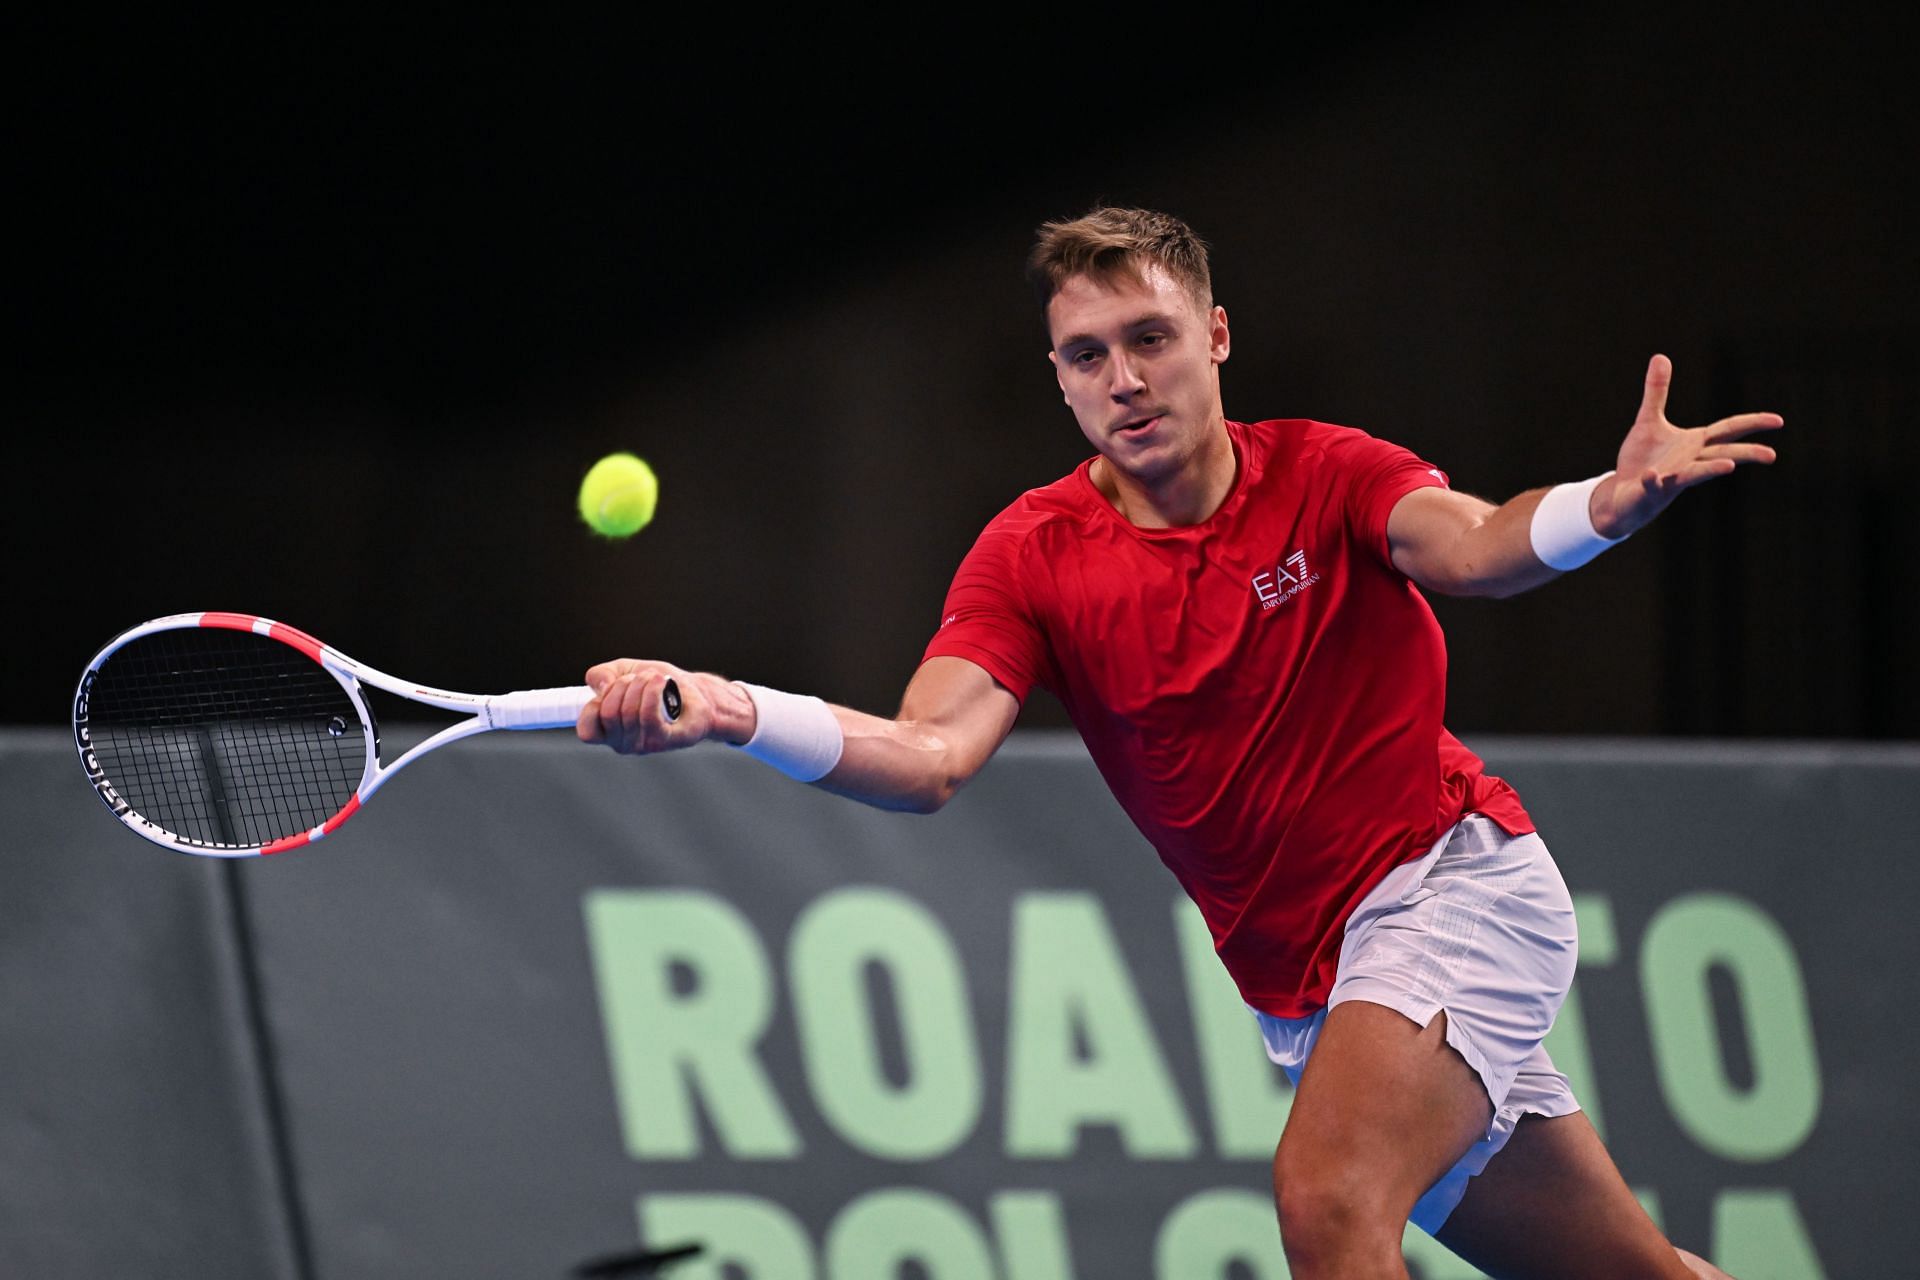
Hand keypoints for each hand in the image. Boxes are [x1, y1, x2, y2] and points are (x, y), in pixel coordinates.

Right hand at [576, 660, 751, 754]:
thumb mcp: (624, 671)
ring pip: (628, 712)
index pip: (587, 729)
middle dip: (622, 685)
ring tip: (655, 678)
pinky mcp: (664, 741)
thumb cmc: (660, 686)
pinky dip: (652, 692)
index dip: (593, 705)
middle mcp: (622, 743)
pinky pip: (648, 717)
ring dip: (641, 685)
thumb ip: (602, 675)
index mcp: (608, 731)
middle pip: (608, 712)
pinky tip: (661, 682)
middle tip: (640, 677)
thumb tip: (601, 687)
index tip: (609, 687)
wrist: (697, 693)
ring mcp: (642, 745)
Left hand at [1592, 354, 1781, 538]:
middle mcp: (1689, 462)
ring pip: (1694, 474)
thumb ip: (1657, 391)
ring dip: (1710, 469)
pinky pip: (1654, 485)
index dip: (1752, 423)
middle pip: (1723, 454)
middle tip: (1772, 455)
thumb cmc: (1642, 459)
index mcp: (1694, 444)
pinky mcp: (1651, 491)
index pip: (1728, 430)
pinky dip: (1653, 480)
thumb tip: (1660, 356)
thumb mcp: (1649, 420)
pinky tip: (1651, 475)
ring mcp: (1672, 478)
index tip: (1779, 420)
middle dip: (1746, 453)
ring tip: (1729, 466)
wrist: (1623, 494)